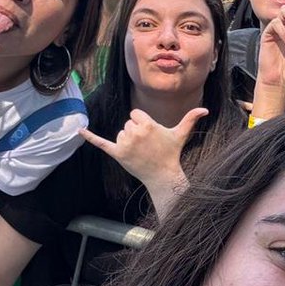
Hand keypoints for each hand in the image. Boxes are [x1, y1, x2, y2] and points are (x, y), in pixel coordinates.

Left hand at [79, 107, 205, 187]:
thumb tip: (206, 110)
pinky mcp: (116, 154)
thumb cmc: (171, 153)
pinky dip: (89, 136)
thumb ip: (191, 119)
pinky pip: (100, 142)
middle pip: (127, 124)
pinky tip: (79, 130)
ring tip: (140, 152)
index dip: (143, 124)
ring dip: (127, 141)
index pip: (135, 115)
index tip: (151, 136)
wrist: (162, 175)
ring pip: (120, 134)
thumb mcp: (180, 134)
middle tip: (146, 146)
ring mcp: (124, 143)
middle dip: (135, 133)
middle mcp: (134, 132)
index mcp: (147, 124)